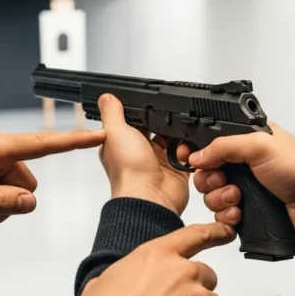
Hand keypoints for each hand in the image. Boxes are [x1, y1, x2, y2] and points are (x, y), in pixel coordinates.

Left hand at [97, 94, 189, 214]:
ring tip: (177, 136)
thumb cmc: (128, 170)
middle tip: (171, 118)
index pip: (136, 121)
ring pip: (174, 141)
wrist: (149, 198)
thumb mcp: (115, 131)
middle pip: (158, 129)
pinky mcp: (176, 172)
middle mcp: (141, 152)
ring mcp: (159, 163)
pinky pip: (187, 156)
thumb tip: (106, 97)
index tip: (154, 103)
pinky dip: (188, 152)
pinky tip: (184, 150)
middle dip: (166, 123)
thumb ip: (112, 112)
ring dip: (179, 137)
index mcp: (124, 143)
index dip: (144, 111)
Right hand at [188, 123, 294, 238]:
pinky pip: (221, 215)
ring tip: (238, 199)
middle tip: (225, 181)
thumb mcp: (259, 145)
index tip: (188, 158)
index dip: (197, 151)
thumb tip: (195, 157)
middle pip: (205, 173)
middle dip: (210, 180)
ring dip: (219, 199)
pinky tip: (239, 214)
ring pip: (210, 196)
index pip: (210, 144)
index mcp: (245, 142)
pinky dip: (226, 216)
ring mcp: (243, 190)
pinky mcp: (245, 212)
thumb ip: (223, 146)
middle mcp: (242, 165)